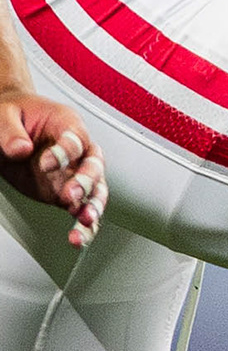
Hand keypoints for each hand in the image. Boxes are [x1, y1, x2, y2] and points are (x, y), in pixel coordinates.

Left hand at [0, 93, 104, 248]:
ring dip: (92, 206)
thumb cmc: (12, 114)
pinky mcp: (63, 192)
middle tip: (72, 194)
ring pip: (94, 191)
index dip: (64, 153)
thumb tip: (21, 149)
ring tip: (85, 220)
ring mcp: (72, 173)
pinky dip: (82, 225)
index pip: (75, 140)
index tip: (45, 162)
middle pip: (93, 166)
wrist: (8, 127)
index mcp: (67, 125)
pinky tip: (78, 237)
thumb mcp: (4, 115)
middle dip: (85, 182)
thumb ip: (11, 131)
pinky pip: (79, 209)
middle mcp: (77, 151)